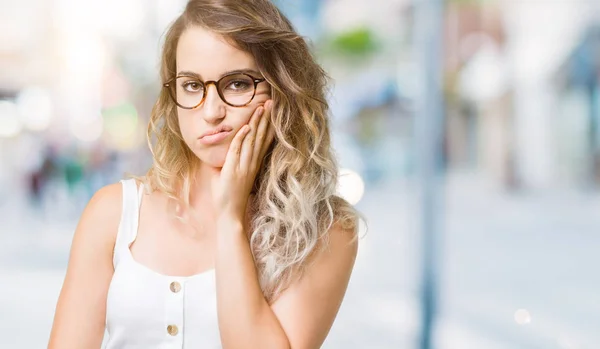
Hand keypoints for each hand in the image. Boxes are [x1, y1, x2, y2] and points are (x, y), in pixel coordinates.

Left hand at [212, 100, 274, 224]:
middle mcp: (252, 163)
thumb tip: (220, 147)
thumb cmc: (229, 195)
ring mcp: (245, 166)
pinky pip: (238, 150)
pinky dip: (242, 138)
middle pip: (261, 136)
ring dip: (257, 123)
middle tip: (271, 102)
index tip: (271, 111)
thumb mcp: (230, 174)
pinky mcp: (235, 170)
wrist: (230, 214)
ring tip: (262, 108)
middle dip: (266, 118)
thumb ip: (229, 160)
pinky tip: (246, 127)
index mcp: (253, 163)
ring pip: (252, 140)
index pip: (263, 140)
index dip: (268, 124)